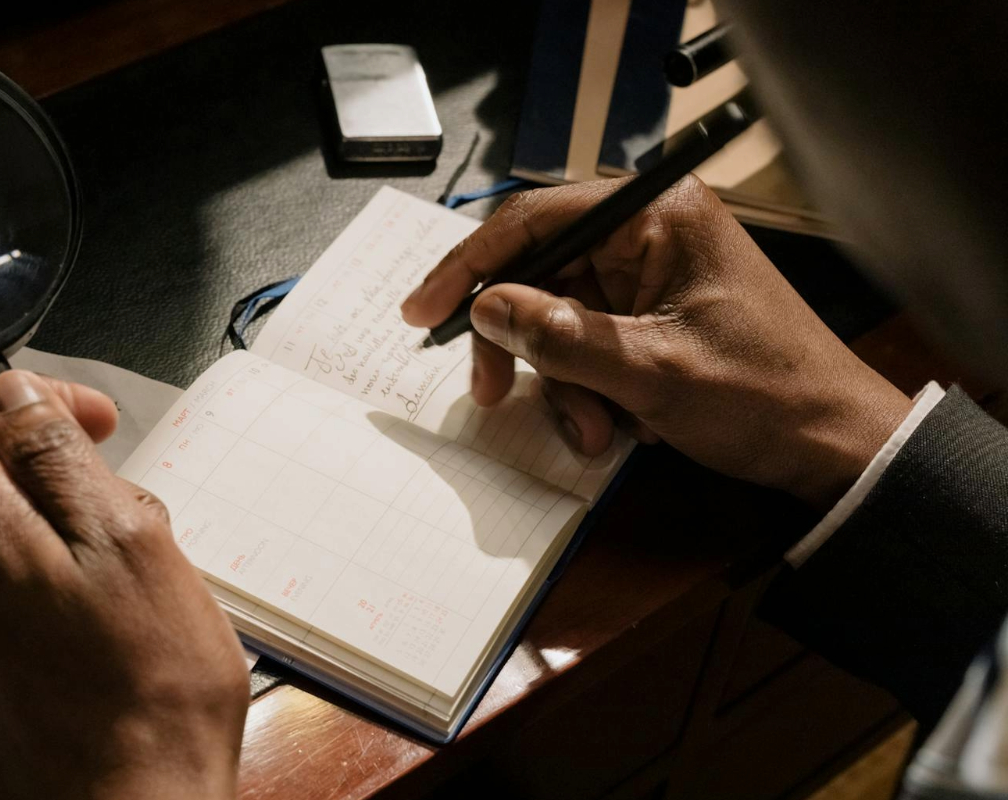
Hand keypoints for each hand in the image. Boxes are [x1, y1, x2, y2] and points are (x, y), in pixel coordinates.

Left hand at [0, 371, 248, 799]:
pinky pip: (6, 604)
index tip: (98, 424)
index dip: (35, 401)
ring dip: (66, 539)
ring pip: (6, 544)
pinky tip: (109, 632)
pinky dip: (53, 594)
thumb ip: (57, 456)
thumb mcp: (126, 538)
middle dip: (63, 478)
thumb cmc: (147, 688)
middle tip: (139, 518)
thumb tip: (14, 395)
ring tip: (134, 585)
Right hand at [401, 177, 912, 507]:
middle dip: (520, 345)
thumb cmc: (765, 396)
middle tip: (494, 394)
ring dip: (560, 382)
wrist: (834, 447)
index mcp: (656, 216)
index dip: (469, 267)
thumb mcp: (650, 372)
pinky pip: (585, 344)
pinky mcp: (653, 316)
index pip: (534, 220)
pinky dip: (585, 389)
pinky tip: (617, 427)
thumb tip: (488, 309)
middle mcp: (649, 234)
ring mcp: (651, 277)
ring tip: (596, 431)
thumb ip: (560, 337)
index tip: (423, 312)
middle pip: (538, 274)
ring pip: (556, 319)